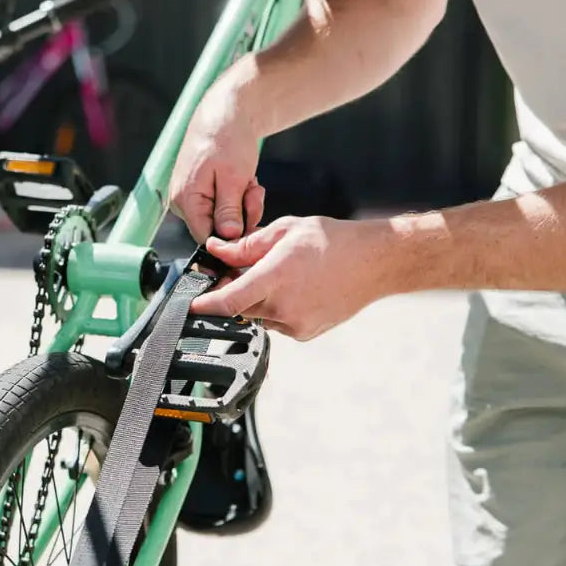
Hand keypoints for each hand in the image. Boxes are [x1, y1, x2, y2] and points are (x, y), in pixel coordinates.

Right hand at [169, 71, 263, 242]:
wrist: (228, 110)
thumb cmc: (228, 138)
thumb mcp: (234, 178)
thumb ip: (229, 211)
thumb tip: (228, 238)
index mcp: (185, 199)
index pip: (205, 238)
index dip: (231, 237)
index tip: (252, 224)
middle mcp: (183, 201)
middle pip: (216, 229)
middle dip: (241, 216)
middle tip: (253, 192)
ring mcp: (192, 196)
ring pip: (223, 218)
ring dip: (243, 205)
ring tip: (250, 182)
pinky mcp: (203, 190)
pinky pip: (224, 205)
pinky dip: (239, 196)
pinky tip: (245, 179)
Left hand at [190, 216, 396, 340]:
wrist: (375, 263)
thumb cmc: (334, 242)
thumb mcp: (285, 232)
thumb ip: (246, 246)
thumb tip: (217, 251)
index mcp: (277, 277)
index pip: (228, 300)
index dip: (205, 305)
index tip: (191, 305)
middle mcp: (284, 306)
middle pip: (239, 307)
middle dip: (233, 291)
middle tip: (239, 271)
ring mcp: (295, 324)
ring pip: (257, 315)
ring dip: (256, 299)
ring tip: (279, 276)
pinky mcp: (304, 333)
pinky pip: (276, 322)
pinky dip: (275, 308)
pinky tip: (295, 289)